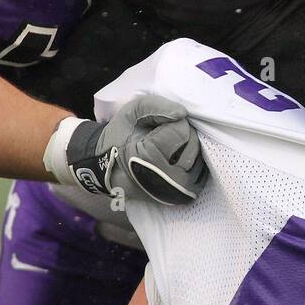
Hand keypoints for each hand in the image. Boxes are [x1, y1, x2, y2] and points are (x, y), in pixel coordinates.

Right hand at [48, 95, 207, 205]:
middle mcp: (160, 181)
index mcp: (144, 159)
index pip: (180, 132)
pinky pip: (199, 176)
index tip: (157, 126)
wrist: (105, 166)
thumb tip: (183, 114)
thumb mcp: (132, 111)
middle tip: (165, 136)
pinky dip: (194, 164)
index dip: (172, 122)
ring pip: (199, 162)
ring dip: (190, 149)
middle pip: (193, 147)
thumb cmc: (120, 136)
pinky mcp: (177, 198)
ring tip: (170, 147)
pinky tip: (178, 158)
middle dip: (184, 135)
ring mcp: (170, 193)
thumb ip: (157, 105)